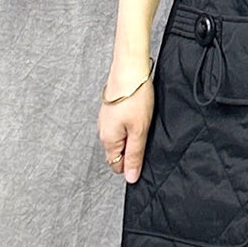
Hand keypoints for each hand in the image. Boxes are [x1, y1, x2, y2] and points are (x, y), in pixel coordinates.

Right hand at [98, 61, 154, 182]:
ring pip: (119, 139)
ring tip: (142, 125)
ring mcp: (105, 120)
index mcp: (108, 140)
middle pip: (117, 153)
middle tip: (144, 137)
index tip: (143, 154)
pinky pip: (120, 127)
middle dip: (131, 151)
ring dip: (132, 137)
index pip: (116, 165)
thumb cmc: (135, 98)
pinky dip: (129, 126)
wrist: (129, 69)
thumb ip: (134, 156)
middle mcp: (102, 132)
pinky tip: (138, 117)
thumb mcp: (139, 132)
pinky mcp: (111, 110)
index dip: (131, 164)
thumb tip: (130, 178)